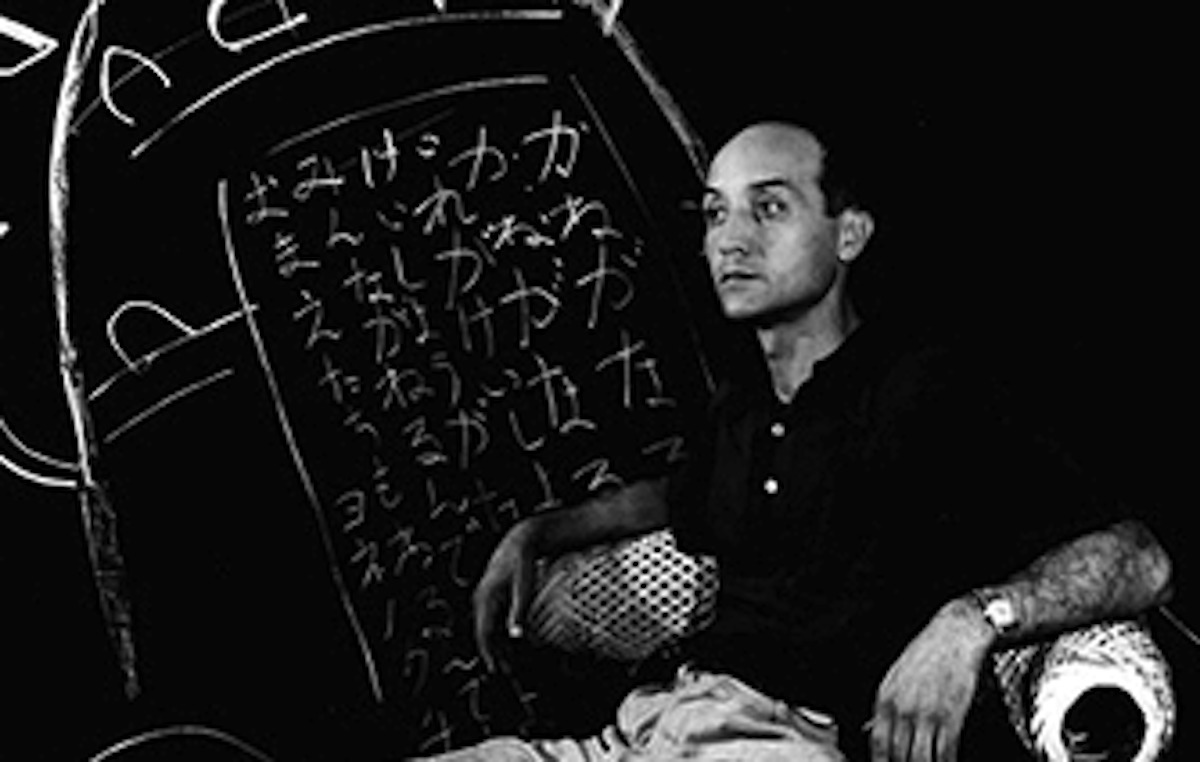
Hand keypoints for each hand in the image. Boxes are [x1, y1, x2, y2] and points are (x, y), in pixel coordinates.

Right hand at [472, 521, 537, 672]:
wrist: (521, 540)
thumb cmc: (523, 561)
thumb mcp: (524, 584)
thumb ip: (520, 609)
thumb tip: (515, 635)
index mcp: (486, 598)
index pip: (484, 634)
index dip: (490, 654)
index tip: (498, 670)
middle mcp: (481, 600)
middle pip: (485, 635)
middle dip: (494, 655)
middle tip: (506, 673)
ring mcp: (485, 598)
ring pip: (488, 629)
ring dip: (497, 647)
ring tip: (508, 664)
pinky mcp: (493, 597)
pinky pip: (493, 622)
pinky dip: (499, 635)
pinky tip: (510, 644)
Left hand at [870, 598, 995, 761]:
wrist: (954, 635)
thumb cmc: (926, 654)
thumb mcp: (895, 677)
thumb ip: (886, 706)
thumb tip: (876, 730)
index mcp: (885, 700)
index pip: (877, 744)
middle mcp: (902, 709)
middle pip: (898, 755)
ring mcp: (926, 714)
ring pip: (920, 758)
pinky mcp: (951, 716)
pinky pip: (946, 751)